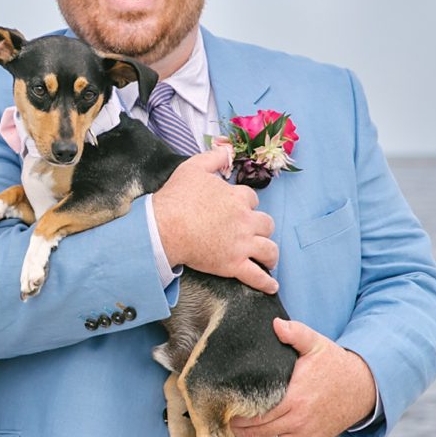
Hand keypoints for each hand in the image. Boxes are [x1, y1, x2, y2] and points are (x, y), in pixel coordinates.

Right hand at [151, 144, 278, 293]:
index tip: (237, 208)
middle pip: (266, 223)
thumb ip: (214, 157)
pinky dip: (266, 283)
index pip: (251, 199)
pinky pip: (257, 276)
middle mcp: (245, 221)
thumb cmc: (176, 198)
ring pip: (269, 249)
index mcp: (238, 198)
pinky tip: (271, 286)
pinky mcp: (233, 264)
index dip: (245, 203)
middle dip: (261, 228)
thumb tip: (227, 149)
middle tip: (253, 233)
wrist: (164, 227)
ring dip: (270, 254)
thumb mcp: (193, 168)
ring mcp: (242, 244)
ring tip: (268, 258)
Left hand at [230, 318, 376, 436]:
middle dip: (237, 425)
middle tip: (219, 416)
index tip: (221, 405)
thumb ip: (295, 333)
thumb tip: (276, 323)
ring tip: (231, 426)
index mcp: (296, 398)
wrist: (365, 388)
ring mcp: (306, 432)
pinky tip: (252, 433)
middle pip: (258, 429)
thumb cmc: (336, 365)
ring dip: (248, 436)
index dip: (236, 412)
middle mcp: (300, 419)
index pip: (257, 413)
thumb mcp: (316, 344)